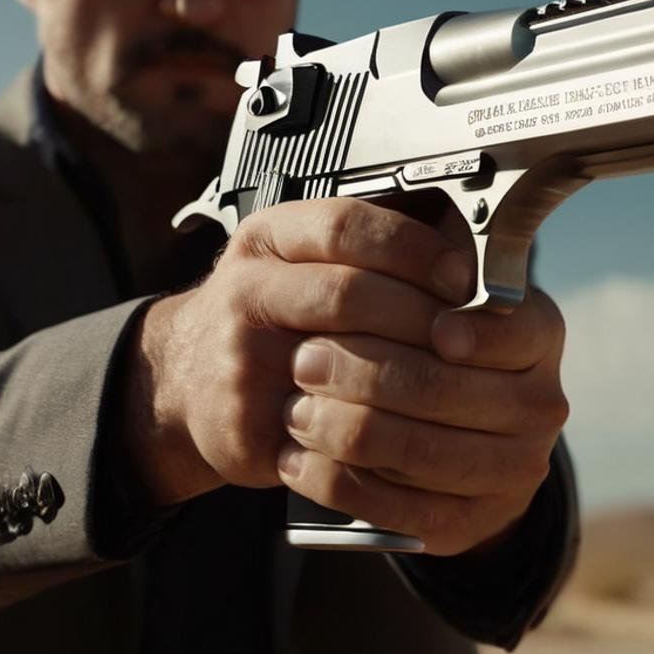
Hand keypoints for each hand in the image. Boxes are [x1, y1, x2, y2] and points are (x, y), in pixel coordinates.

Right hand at [122, 197, 567, 554]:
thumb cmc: (269, 312)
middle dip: (419, 314)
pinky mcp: (243, 424)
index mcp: (268, 239)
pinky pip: (322, 426)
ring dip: (404, 372)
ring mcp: (239, 360)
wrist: (186, 378)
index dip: (412, 248)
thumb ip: (370, 251)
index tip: (460, 273)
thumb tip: (468, 256)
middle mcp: (246, 291)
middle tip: (464, 334)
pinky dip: (375, 426)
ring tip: (449, 377)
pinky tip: (413, 425)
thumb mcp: (302, 259)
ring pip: (336, 362)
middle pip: (347, 292)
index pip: (346, 226)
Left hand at [279, 285, 567, 554]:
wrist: (458, 427)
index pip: (500, 327)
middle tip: (304, 358)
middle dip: (360, 371)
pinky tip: (299, 462)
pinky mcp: (473, 519)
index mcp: (540, 333)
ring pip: (417, 451)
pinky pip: (400, 510)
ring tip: (295, 409)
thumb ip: (425, 262)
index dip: (450, 325)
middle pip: (441, 388)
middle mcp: (541, 403)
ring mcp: (513, 467)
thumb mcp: (446, 288)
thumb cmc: (435, 338)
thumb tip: (382, 227)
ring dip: (343, 429)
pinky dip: (339, 484)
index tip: (405, 322)